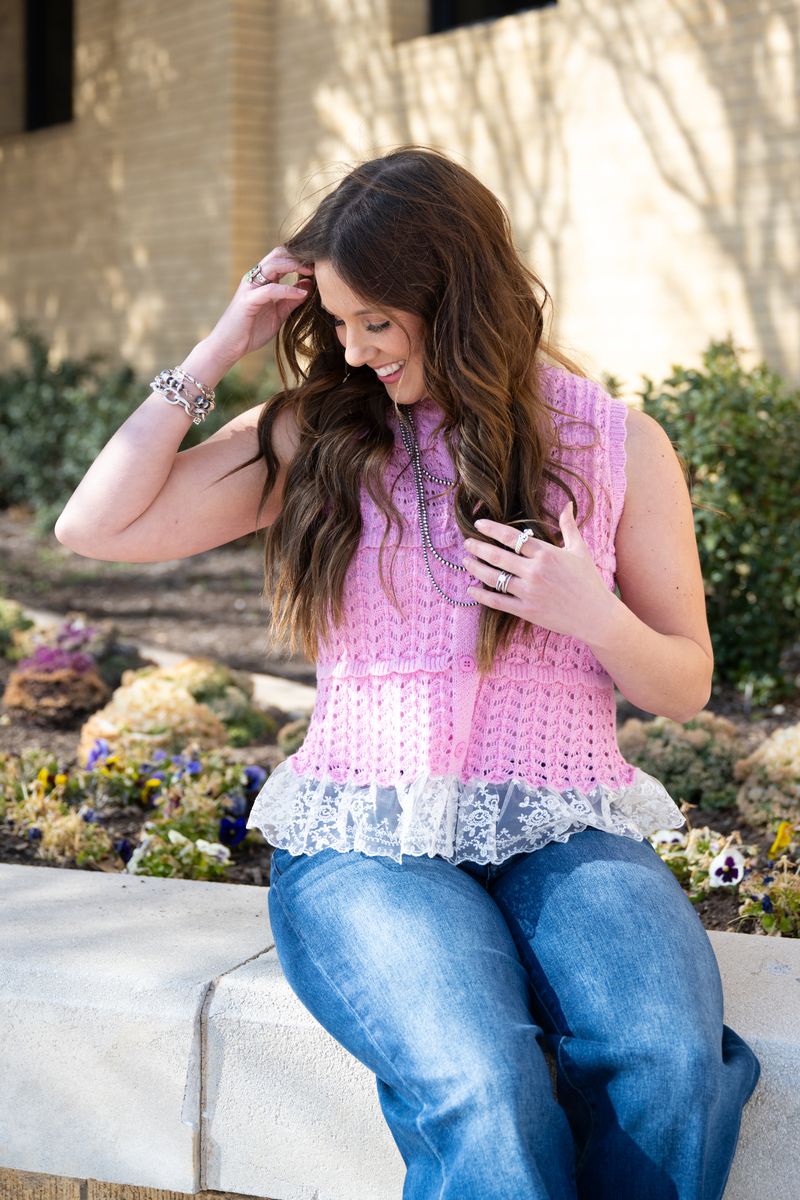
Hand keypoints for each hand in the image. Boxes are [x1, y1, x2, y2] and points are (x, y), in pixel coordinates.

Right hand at [204, 246, 313, 366]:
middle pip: (277, 255)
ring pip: (272, 265)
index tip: (318, 264)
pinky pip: (270, 290)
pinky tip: (302, 295)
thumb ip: (291, 300)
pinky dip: (287, 290)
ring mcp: (250, 287)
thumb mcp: (278, 314)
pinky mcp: (247, 300)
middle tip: (317, 264)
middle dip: (299, 256)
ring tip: (311, 273)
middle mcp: (254, 279)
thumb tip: (308, 285)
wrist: (229, 347)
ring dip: (294, 266)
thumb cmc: (251, 331)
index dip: (300, 258)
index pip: (281, 258)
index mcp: (262, 280)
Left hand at [462, 502, 616, 640]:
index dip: (492, 529)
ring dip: (476, 568)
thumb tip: (568, 504)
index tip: (478, 525)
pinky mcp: (526, 610)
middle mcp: (535, 571)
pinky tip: (471, 589)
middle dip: (478, 548)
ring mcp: (529, 592)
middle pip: (498, 556)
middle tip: (467, 543)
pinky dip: (482, 596)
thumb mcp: (580, 549)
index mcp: (546, 553)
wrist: (595, 615)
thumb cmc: (588, 580)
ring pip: (494, 578)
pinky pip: (498, 602)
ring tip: (466, 562)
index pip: (513, 537)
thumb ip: (569, 526)